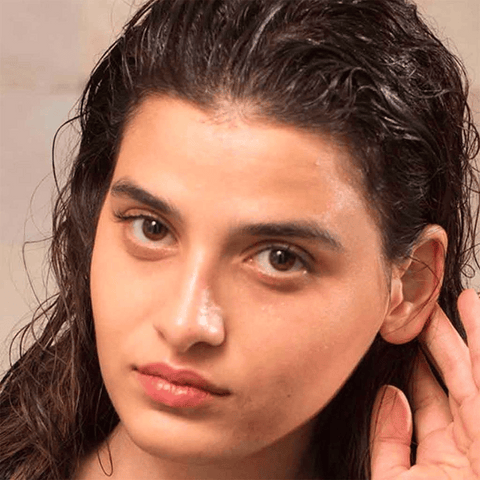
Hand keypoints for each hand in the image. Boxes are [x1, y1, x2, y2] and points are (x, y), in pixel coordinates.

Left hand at [370, 289, 479, 479]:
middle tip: (433, 308)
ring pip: (479, 377)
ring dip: (478, 338)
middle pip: (458, 381)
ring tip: (469, 302)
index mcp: (446, 458)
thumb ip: (391, 441)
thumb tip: (390, 394)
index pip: (431, 400)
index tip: (409, 335)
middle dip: (447, 341)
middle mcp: (472, 445)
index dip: (421, 364)